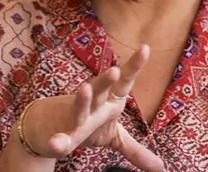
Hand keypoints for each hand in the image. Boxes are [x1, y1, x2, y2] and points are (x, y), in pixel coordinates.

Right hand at [20, 45, 163, 171]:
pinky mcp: (61, 135)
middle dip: (106, 79)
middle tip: (115, 70)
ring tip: (85, 88)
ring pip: (79, 107)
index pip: (124, 82)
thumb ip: (136, 150)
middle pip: (100, 88)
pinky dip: (59, 141)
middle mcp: (93, 104)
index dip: (134, 66)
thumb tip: (161, 167)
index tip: (145, 48)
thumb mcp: (114, 137)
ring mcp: (75, 117)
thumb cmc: (87, 126)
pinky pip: (62, 138)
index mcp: (109, 101)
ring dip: (82, 99)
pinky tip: (57, 144)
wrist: (46, 130)